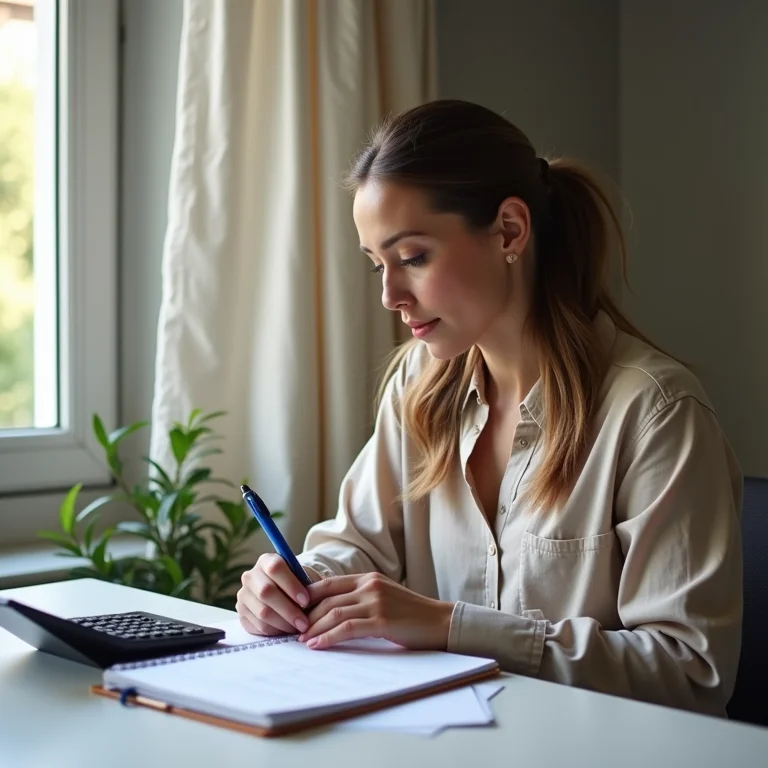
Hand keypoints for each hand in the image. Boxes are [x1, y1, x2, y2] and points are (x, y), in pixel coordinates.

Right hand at [236, 553, 317, 635]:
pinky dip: (274, 631)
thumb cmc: (296, 585)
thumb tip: (314, 600)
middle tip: (304, 623)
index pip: (275, 568)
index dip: (291, 585)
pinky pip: (257, 626)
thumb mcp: (303, 579)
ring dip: (283, 624)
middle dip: (288, 610)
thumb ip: (308, 585)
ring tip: (297, 628)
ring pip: (262, 612)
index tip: (306, 601)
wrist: (281, 592)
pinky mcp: (241, 613)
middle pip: (266, 592)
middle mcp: (251, 576)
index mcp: (266, 561)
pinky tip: (286, 630)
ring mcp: (243, 595)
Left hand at [297, 572, 454, 650]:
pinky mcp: (382, 620)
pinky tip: (317, 645)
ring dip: (314, 628)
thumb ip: (360, 599)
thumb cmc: (410, 615)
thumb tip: (330, 613)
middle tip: (293, 630)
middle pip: (327, 599)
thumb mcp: (383, 598)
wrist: (439, 623)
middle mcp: (369, 585)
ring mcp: (376, 601)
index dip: (308, 598)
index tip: (294, 612)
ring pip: (334, 613)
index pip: (328, 584)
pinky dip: (328, 637)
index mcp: (368, 578)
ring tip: (301, 640)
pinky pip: (347, 628)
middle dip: (307, 616)